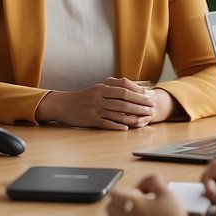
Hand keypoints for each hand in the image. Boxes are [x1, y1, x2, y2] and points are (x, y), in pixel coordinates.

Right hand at [37, 77, 156, 129]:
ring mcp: (95, 108)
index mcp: (101, 87)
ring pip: (118, 112)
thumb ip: (112, 89)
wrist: (62, 105)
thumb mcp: (96, 89)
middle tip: (152, 108)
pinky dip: (117, 125)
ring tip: (145, 119)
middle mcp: (99, 97)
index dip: (139, 93)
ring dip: (133, 116)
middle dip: (140, 104)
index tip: (150, 97)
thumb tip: (131, 89)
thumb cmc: (82, 98)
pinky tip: (126, 128)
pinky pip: (106, 123)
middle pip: (124, 100)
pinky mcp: (90, 120)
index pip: (124, 89)